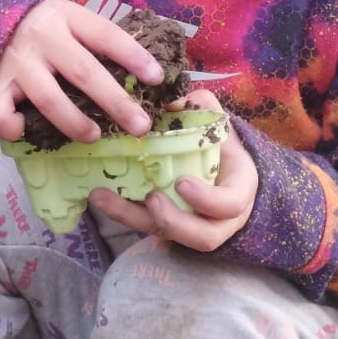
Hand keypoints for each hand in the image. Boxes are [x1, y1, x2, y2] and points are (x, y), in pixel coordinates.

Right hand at [0, 0, 162, 142]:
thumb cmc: (48, 25)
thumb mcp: (73, 20)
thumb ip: (100, 42)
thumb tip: (150, 77)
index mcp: (68, 17)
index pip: (106, 35)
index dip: (133, 56)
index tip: (156, 79)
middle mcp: (43, 38)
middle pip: (83, 72)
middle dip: (115, 102)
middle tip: (140, 126)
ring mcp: (18, 62)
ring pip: (48, 97)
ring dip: (74, 122)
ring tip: (94, 136)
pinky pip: (0, 110)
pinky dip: (11, 125)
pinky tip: (24, 131)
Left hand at [88, 90, 257, 252]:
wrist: (217, 160)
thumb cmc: (217, 139)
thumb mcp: (212, 118)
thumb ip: (196, 107)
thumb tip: (166, 100)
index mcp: (238, 189)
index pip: (231, 204)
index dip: (207, 200)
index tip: (182, 182)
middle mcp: (220, 218)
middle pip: (203, 238)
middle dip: (175, 222)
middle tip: (150, 199)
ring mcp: (192, 226)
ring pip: (168, 237)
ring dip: (134, 219)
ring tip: (105, 197)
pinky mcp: (166, 226)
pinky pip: (146, 227)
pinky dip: (121, 213)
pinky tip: (99, 195)